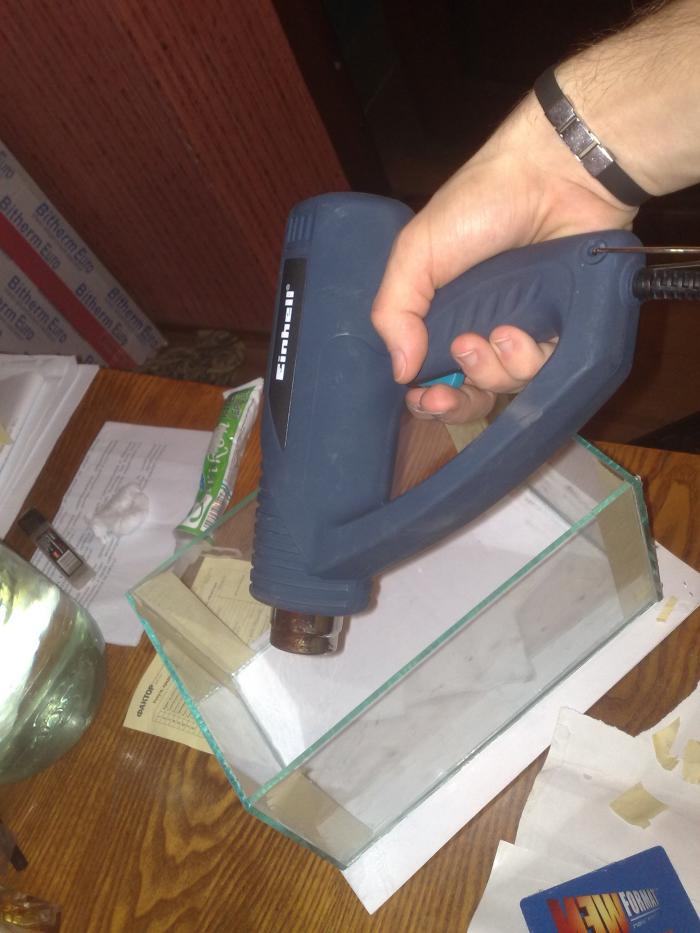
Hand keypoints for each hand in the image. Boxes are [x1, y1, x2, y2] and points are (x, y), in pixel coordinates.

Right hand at [371, 93, 636, 423]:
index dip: (428, 398)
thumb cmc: (478, 206)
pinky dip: (531, 359)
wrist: (553, 174)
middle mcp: (484, 330)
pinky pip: (548, 370)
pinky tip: (521, 332)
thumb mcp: (416, 252)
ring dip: (495, 370)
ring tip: (497, 335)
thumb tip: (399, 372)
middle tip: (448, 394)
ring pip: (509, 385)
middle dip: (459, 403)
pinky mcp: (565, 330)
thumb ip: (395, 311)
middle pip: (473, 394)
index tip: (423, 399)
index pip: (433, 375)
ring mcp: (526, 332)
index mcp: (445, 316)